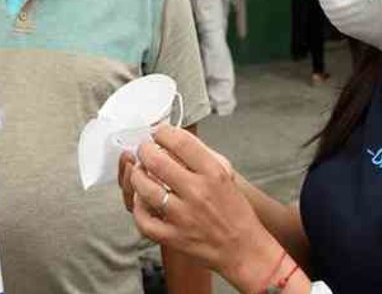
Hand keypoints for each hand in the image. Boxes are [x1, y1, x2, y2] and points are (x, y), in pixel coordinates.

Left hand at [119, 126, 283, 291]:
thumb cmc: (235, 212)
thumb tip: (174, 139)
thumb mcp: (226, 175)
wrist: (244, 249)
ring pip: (144, 188)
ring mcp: (183, 216)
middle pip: (156, 161)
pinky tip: (142, 200)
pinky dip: (138, 207)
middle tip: (145, 150)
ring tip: (140, 172)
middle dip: (144, 150)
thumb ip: (201, 155)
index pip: (180, 141)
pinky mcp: (173, 237)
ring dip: (137, 175)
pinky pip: (143, 220)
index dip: (163, 132)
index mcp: (213, 173)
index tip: (159, 133)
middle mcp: (197, 192)